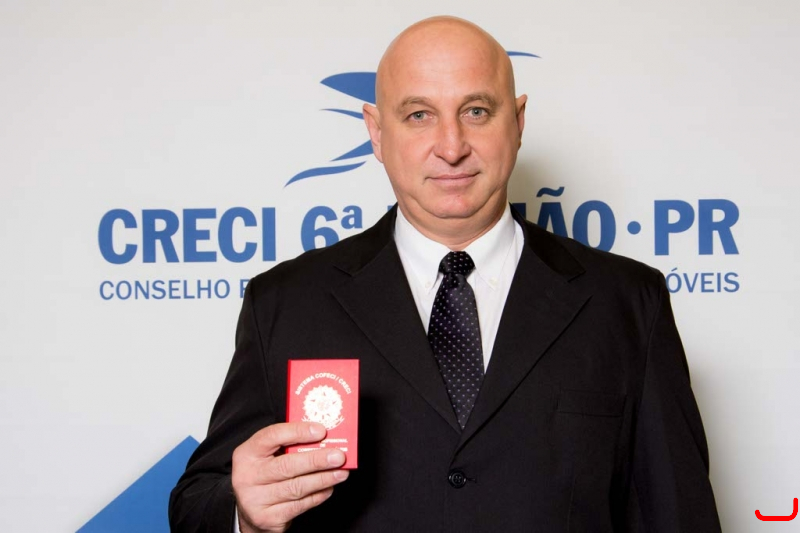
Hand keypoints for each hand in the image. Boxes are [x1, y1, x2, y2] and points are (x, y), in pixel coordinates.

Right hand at [232, 422, 349, 532]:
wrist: (249, 511)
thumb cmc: (264, 475)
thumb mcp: (267, 456)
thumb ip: (288, 445)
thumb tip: (323, 438)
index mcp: (247, 453)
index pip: (271, 436)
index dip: (297, 432)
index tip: (321, 431)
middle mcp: (247, 476)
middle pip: (286, 466)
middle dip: (317, 460)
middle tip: (339, 457)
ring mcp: (256, 500)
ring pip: (296, 487)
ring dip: (323, 479)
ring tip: (341, 473)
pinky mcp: (267, 518)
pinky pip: (299, 506)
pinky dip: (318, 496)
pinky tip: (329, 488)